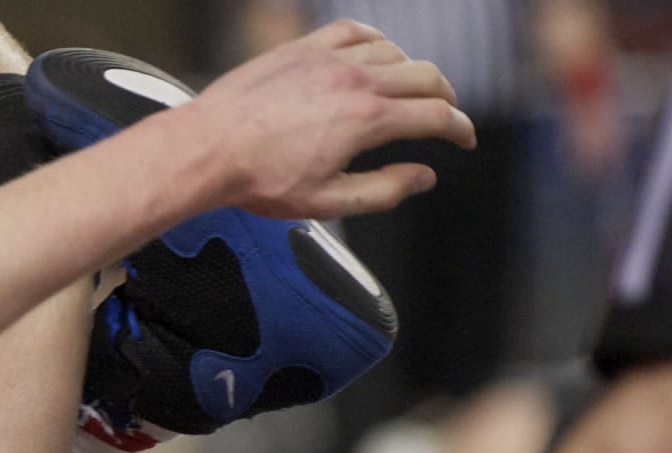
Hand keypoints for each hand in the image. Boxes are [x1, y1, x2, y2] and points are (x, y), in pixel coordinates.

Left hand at [188, 19, 476, 219]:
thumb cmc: (258, 180)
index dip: (460, 129)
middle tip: (444, 115)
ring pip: (394, 52)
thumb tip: (423, 178)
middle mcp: (355, 81)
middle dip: (445, 98)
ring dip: (411, 72)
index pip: (436, 116)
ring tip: (408, 92)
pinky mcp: (302, 48)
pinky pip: (354, 31)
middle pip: (425, 76)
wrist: (207, 149)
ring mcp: (328, 59)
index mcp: (367, 120)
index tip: (464, 139)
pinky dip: (375, 43)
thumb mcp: (328, 202)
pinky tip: (375, 55)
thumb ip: (384, 191)